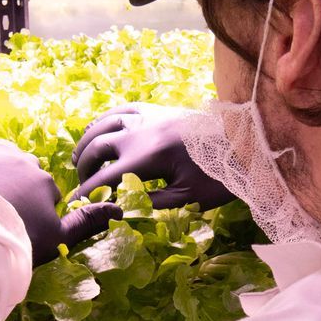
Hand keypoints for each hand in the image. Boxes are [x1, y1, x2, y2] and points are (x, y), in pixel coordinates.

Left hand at [0, 138, 122, 267]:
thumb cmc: (16, 240)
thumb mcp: (56, 238)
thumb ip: (86, 222)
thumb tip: (119, 211)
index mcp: (43, 180)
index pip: (43, 192)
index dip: (32, 212)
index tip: (18, 229)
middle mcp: (21, 159)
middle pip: (20, 172)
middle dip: (12, 190)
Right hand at [72, 104, 237, 209]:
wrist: (245, 141)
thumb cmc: (221, 175)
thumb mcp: (187, 198)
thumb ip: (151, 205)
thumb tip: (121, 211)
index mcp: (148, 156)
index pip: (106, 177)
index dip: (87, 192)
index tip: (75, 205)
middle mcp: (141, 131)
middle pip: (97, 148)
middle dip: (84, 168)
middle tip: (81, 185)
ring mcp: (148, 116)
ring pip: (103, 124)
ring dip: (87, 141)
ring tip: (79, 159)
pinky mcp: (157, 109)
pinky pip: (121, 109)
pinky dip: (104, 120)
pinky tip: (98, 130)